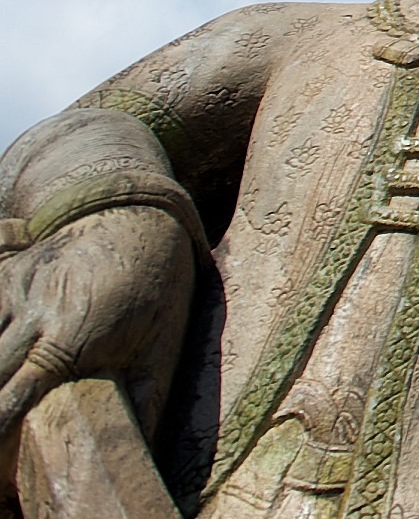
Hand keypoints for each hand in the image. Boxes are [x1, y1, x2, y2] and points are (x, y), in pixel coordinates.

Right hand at [0, 206, 190, 438]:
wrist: (135, 207)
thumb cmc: (156, 279)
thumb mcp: (163, 338)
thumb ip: (144, 396)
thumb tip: (135, 452)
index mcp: (70, 337)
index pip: (11, 400)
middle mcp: (31, 316)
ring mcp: (11, 293)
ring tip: (0, 411)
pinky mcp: (3, 277)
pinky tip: (0, 366)